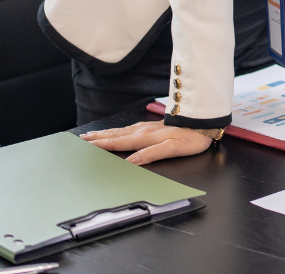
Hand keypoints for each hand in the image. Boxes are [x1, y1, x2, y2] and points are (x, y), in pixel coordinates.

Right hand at [81, 121, 211, 164]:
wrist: (204, 123)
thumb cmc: (190, 138)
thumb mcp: (172, 148)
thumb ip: (150, 154)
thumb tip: (130, 162)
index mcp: (144, 138)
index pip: (117, 142)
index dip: (100, 144)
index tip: (84, 144)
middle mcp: (142, 131)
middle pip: (115, 135)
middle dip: (97, 137)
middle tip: (80, 138)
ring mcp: (147, 127)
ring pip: (121, 131)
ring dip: (105, 133)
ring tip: (92, 135)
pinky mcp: (153, 126)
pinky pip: (128, 129)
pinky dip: (117, 131)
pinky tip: (116, 132)